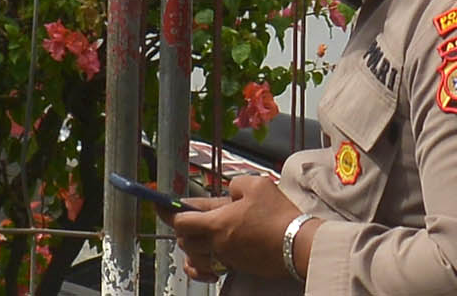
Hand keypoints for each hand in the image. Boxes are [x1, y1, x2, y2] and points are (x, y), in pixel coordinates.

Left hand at [167, 172, 304, 280]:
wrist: (297, 244)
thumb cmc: (278, 214)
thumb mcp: (257, 185)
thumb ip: (236, 184)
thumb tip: (229, 192)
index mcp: (217, 222)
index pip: (182, 219)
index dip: (167, 211)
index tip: (158, 205)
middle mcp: (217, 243)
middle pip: (185, 239)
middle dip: (183, 227)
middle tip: (189, 216)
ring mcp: (226, 257)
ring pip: (194, 257)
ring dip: (191, 246)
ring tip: (198, 236)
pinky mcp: (237, 267)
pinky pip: (208, 271)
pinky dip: (200, 269)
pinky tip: (204, 265)